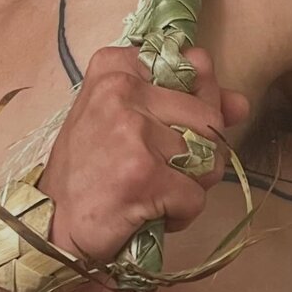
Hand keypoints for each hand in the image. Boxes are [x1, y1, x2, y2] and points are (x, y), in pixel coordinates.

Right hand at [38, 45, 248, 262]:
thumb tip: (241, 103)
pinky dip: (182, 215)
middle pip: (209, 117)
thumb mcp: (127, 122)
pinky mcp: (144, 175)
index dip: (201, 106)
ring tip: (156, 193)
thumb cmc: (90, 173)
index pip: (197, 66)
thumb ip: (187, 104)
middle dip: (202, 154)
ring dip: (192, 186)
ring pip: (209, 158)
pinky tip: (151, 214)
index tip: (175, 129)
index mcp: (117, 67)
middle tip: (166, 172)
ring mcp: (133, 132)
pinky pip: (196, 196)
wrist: (50, 225)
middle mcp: (123, 91)